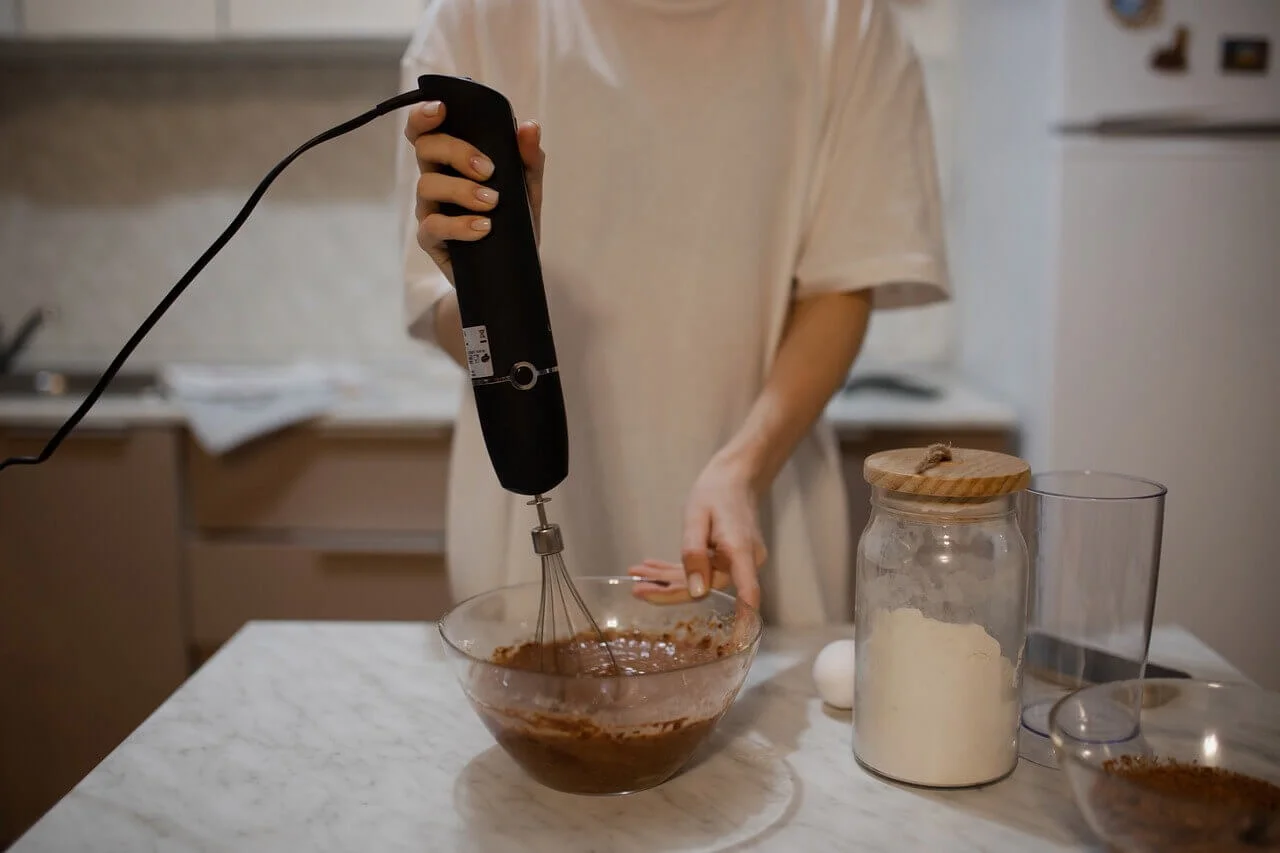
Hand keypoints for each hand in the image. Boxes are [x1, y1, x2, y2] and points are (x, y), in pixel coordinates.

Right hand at [403, 100, 545, 285]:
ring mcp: (429, 209)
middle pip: (425, 148)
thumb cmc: (512, 225)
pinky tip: (483, 228)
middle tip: (488, 170)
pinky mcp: (430, 239)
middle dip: (456, 151)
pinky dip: (459, 225)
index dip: (424, 115)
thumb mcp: (527, 191)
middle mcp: (435, 179)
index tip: (441, 109)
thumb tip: (530, 127)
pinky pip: (434, 226)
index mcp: (451, 161)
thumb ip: (529, 159)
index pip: (427, 131)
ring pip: (427, 185)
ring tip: (492, 203)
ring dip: (461, 190)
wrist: (509, 272)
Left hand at [633, 456, 765, 608]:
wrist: (736, 476)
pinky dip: (677, 572)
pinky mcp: (728, 560)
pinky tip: (652, 570)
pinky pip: (701, 571)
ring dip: (667, 581)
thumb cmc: (717, 491)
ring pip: (700, 581)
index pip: (746, 592)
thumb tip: (695, 592)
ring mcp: (737, 563)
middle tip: (636, 590)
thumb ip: (694, 553)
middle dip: (669, 591)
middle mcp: (744, 562)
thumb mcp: (697, 517)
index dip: (743, 620)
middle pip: (706, 588)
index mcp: (740, 551)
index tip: (735, 642)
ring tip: (636, 576)